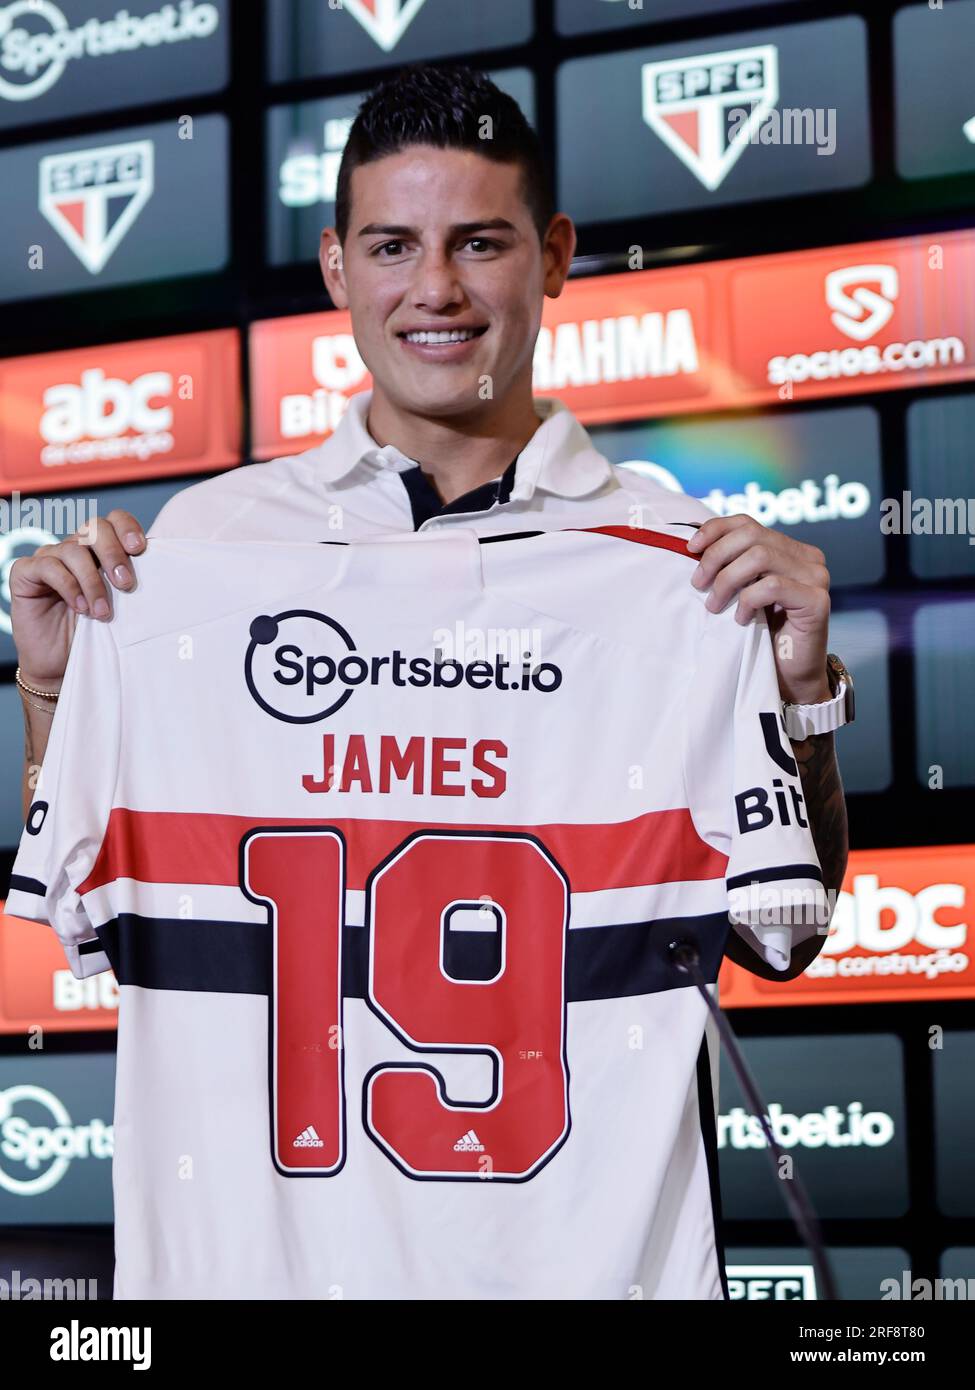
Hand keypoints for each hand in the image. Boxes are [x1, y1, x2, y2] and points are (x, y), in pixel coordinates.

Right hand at [10, 510, 146, 687]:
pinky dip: (68, 586)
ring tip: (103, 612)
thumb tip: (163, 569)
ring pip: (73, 550)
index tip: (140, 549)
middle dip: (113, 553)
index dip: (127, 528)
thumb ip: (133, 583)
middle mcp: (74, 548)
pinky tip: (80, 608)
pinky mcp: (26, 572)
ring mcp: (49, 558)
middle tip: (126, 584)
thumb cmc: (96, 635)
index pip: (114, 521)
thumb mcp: (123, 607)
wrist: (61, 665)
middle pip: (95, 528)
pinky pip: (48, 566)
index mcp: (100, 550)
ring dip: (93, 582)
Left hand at [686, 515, 831, 704]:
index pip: (748, 523)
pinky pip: (772, 586)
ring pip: (760, 557)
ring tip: (715, 605)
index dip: (715, 530)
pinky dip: (748, 600)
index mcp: (790, 549)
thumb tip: (694, 546)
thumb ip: (733, 566)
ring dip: (727, 580)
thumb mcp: (742, 592)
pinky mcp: (818, 600)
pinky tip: (741, 619)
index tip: (690, 549)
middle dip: (716, 557)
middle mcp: (808, 557)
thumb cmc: (762, 634)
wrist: (789, 676)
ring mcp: (817, 577)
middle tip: (698, 584)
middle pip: (752, 535)